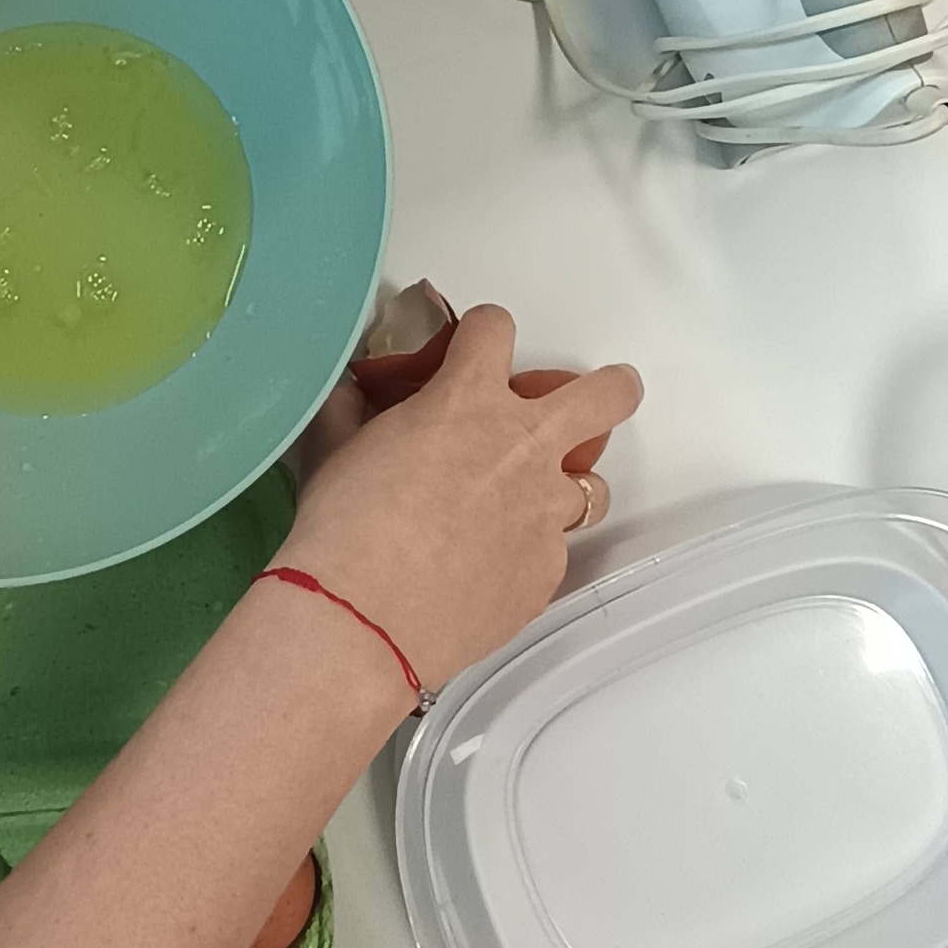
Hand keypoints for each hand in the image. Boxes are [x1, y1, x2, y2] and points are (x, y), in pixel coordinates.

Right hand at [283, 305, 641, 689]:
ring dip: (561, 487)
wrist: (363, 618)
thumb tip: (349, 396)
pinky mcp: (546, 573)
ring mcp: (544, 514)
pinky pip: (552, 551)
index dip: (484, 331)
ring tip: (522, 506)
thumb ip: (352, 409)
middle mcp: (523, 447)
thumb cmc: (343, 526)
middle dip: (612, 389)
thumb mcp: (335, 446)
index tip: (474, 349)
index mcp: (468, 400)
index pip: (496, 328)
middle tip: (604, 396)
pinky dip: (527, 551)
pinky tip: (486, 570)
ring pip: (590, 486)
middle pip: (605, 398)